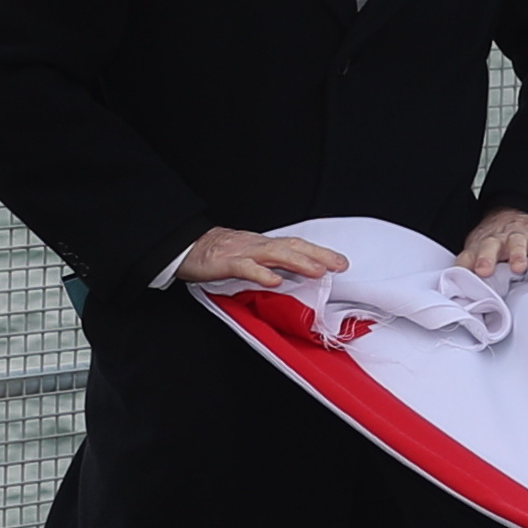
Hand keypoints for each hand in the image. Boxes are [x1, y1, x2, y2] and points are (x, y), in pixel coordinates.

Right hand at [177, 227, 349, 291]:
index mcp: (264, 246)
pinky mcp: (226, 263)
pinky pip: (246, 268)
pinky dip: (262, 274)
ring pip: (275, 254)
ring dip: (298, 262)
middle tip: (340, 264)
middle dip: (318, 255)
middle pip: (292, 246)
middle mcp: (258, 245)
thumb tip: (292, 277)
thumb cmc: (219, 253)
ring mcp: (243, 252)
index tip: (340, 261)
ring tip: (318, 271)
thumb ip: (268, 266)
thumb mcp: (248, 258)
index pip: (296, 245)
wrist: (187, 246)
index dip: (319, 252)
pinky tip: (275, 282)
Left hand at [456, 207, 527, 280]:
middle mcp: (497, 241)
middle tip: (484, 271)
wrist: (514, 213)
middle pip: (489, 246)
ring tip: (519, 268)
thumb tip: (461, 300)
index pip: (467, 257)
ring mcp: (518, 238)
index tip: (461, 283)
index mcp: (479, 248)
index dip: (464, 268)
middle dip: (486, 258)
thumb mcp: (478, 253)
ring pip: (516, 243)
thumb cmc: (495, 242)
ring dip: (517, 255)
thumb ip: (470, 272)